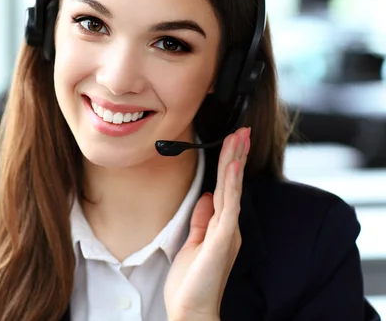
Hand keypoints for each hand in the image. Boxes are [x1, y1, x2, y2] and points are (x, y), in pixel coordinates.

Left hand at [164, 127, 250, 320]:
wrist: (192, 311)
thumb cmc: (192, 283)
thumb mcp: (193, 243)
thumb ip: (201, 220)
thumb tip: (206, 197)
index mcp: (221, 226)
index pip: (225, 188)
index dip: (229, 164)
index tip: (232, 142)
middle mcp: (228, 226)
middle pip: (232, 184)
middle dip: (236, 155)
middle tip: (241, 130)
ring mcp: (227, 232)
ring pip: (232, 190)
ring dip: (235, 162)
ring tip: (239, 139)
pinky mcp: (222, 239)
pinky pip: (228, 207)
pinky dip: (231, 185)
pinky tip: (232, 167)